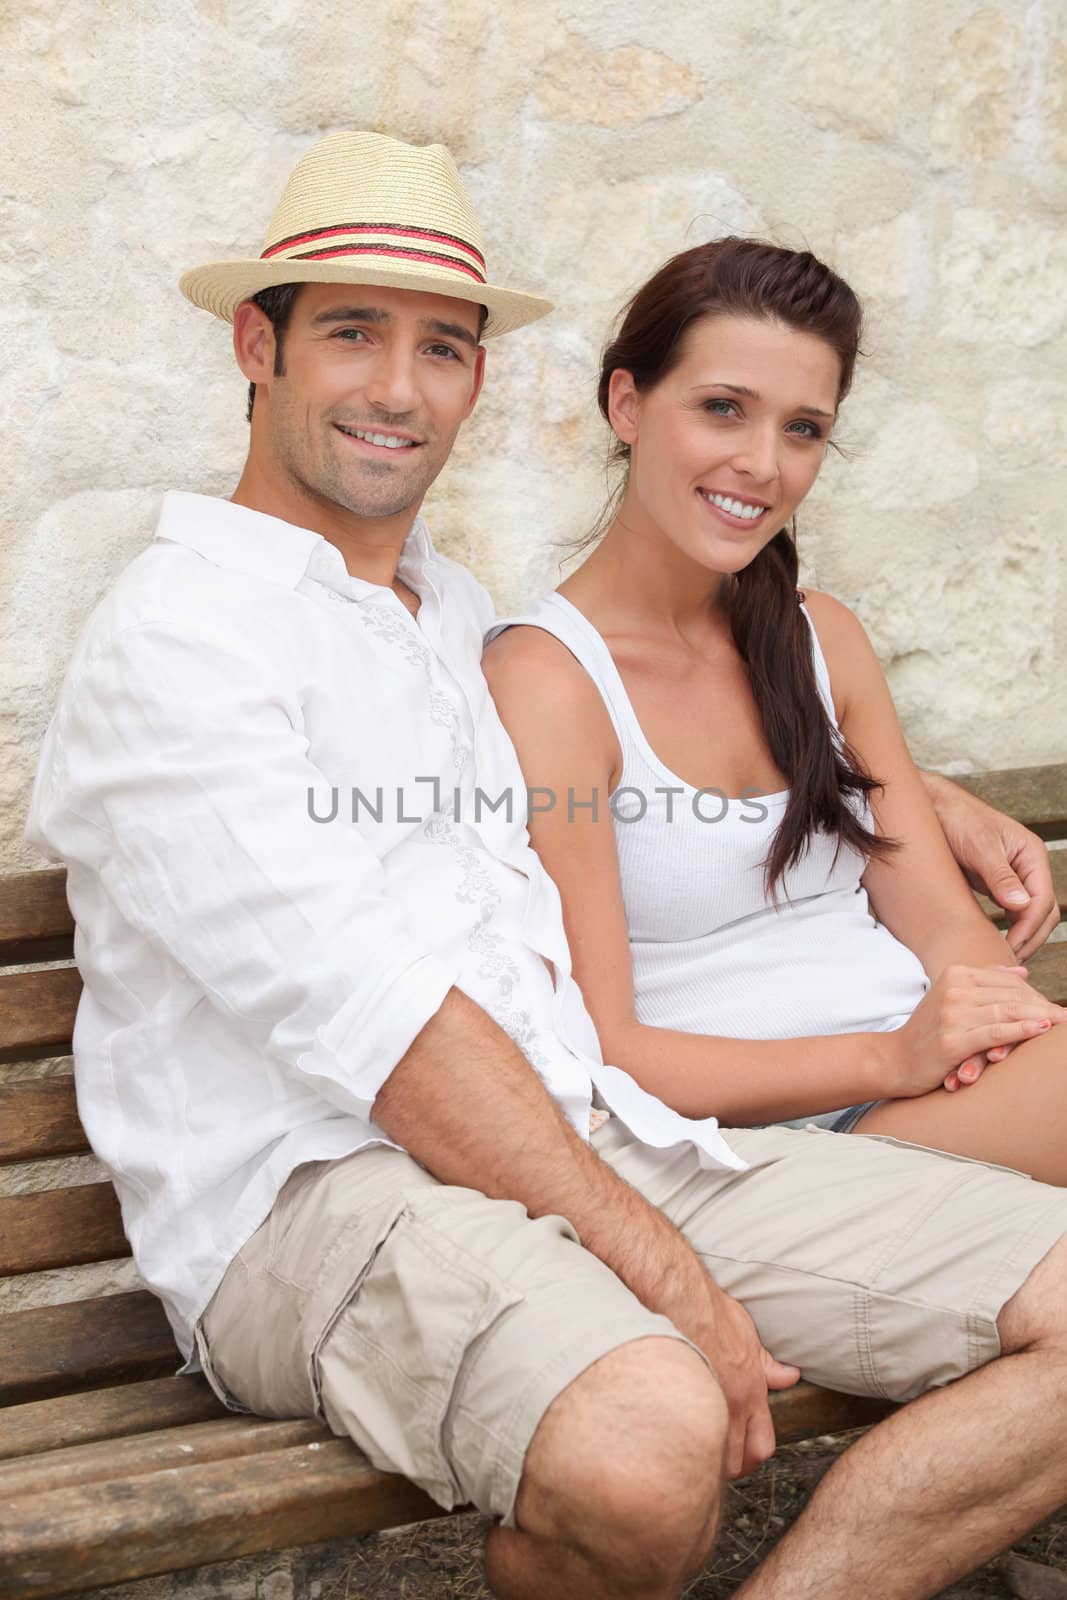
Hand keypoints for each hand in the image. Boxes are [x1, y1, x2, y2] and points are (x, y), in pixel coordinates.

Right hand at [690, 1284, 798, 1479]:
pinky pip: (684, 1440)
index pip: (763, 1447)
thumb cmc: (714, 1315)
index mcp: (751, 1393)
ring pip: (712, 1460)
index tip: (741, 1455)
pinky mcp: (681, 1402)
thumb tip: (791, 1376)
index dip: (753, 1458)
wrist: (683, 1302)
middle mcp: (732, 1406)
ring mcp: (706, 1407)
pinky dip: (682, 1445)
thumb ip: (768, 1365)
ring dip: (706, 1461)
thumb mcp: (748, 1338)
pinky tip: (675, 1441)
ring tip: (696, 1454)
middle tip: (717, 1460)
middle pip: (739, 1463)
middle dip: (730, 1468)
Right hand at [889, 964, 1066, 1097]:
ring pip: (1007, 1011)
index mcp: (955, 974)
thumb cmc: (927, 1032)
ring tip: (1061, 1022)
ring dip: (1040, 1017)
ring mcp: (952, 1014)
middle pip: (1010, 995)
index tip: (1054, 1007)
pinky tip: (1041, 1029)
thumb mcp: (952, 998)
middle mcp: (954, 989)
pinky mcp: (953, 1040)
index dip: (1035, 994)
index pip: (1006, 981)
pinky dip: (1022, 1030)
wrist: (894, 1059)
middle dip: (1042, 1005)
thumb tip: (1022, 972)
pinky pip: (996, 1032)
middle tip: (1065, 1016)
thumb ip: (985, 982)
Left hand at [921, 773, 1059, 961]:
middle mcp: (1028, 868)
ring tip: (1002, 957)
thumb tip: (1020, 905)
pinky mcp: (998, 885)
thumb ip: (999, 875)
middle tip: (1008, 961)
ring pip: (1029, 916)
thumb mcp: (978, 846)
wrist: (933, 810)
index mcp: (1031, 855)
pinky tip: (994, 943)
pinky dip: (1008, 930)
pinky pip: (1012, 913)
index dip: (1030, 927)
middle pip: (1043, 913)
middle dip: (1030, 938)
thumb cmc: (957, 819)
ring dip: (1021, 937)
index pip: (1043, 900)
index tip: (1011, 946)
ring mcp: (1014, 878)